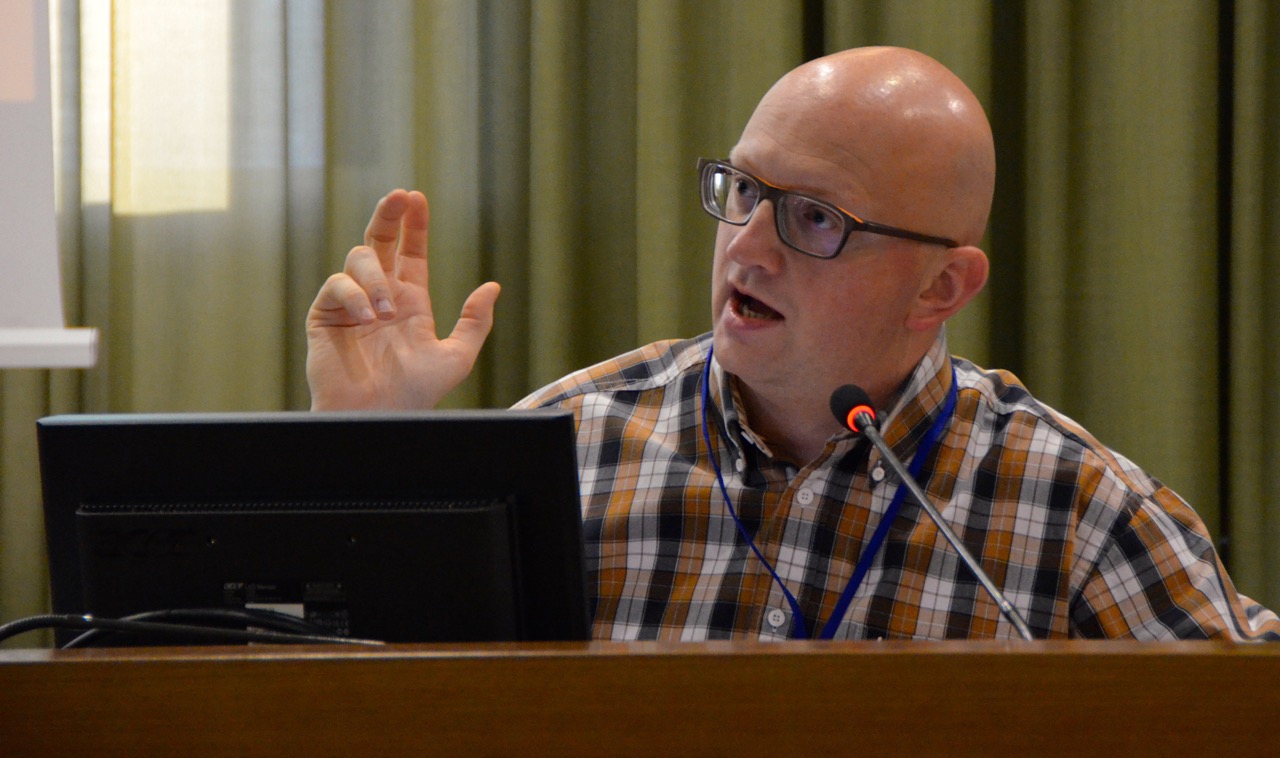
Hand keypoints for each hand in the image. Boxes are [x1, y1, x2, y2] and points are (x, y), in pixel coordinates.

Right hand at [305, 189, 500, 409]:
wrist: (380, 416)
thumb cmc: (417, 393)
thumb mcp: (457, 357)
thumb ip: (475, 322)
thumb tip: (493, 286)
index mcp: (409, 302)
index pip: (410, 252)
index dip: (414, 225)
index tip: (417, 198)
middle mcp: (380, 296)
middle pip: (379, 241)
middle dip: (388, 215)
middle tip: (398, 196)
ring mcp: (351, 304)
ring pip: (359, 260)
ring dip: (376, 279)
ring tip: (386, 312)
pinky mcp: (325, 316)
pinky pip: (336, 286)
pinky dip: (354, 296)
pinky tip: (367, 319)